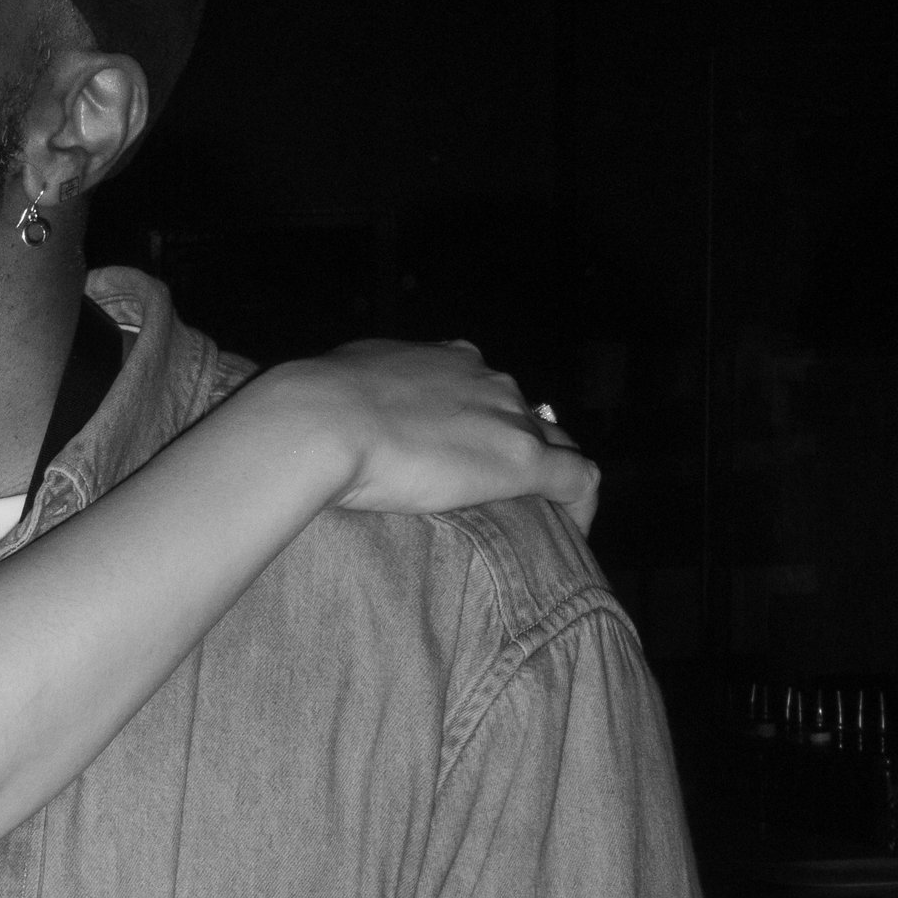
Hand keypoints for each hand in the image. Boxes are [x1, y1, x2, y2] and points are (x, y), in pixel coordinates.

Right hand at [280, 340, 598, 534]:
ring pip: (556, 445)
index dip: (481, 429)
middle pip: (525, 418)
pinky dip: (582, 507)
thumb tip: (344, 413)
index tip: (460, 464)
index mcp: (449, 359)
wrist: (319, 421)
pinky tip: (571, 539)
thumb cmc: (315, 407)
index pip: (488, 392)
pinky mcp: (520, 458)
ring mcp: (508, 417)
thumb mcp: (343, 383)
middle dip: (514, 456)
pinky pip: (578, 479)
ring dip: (547, 482)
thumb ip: (362, 394)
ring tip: (531, 526)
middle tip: (490, 505)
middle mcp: (489, 379)